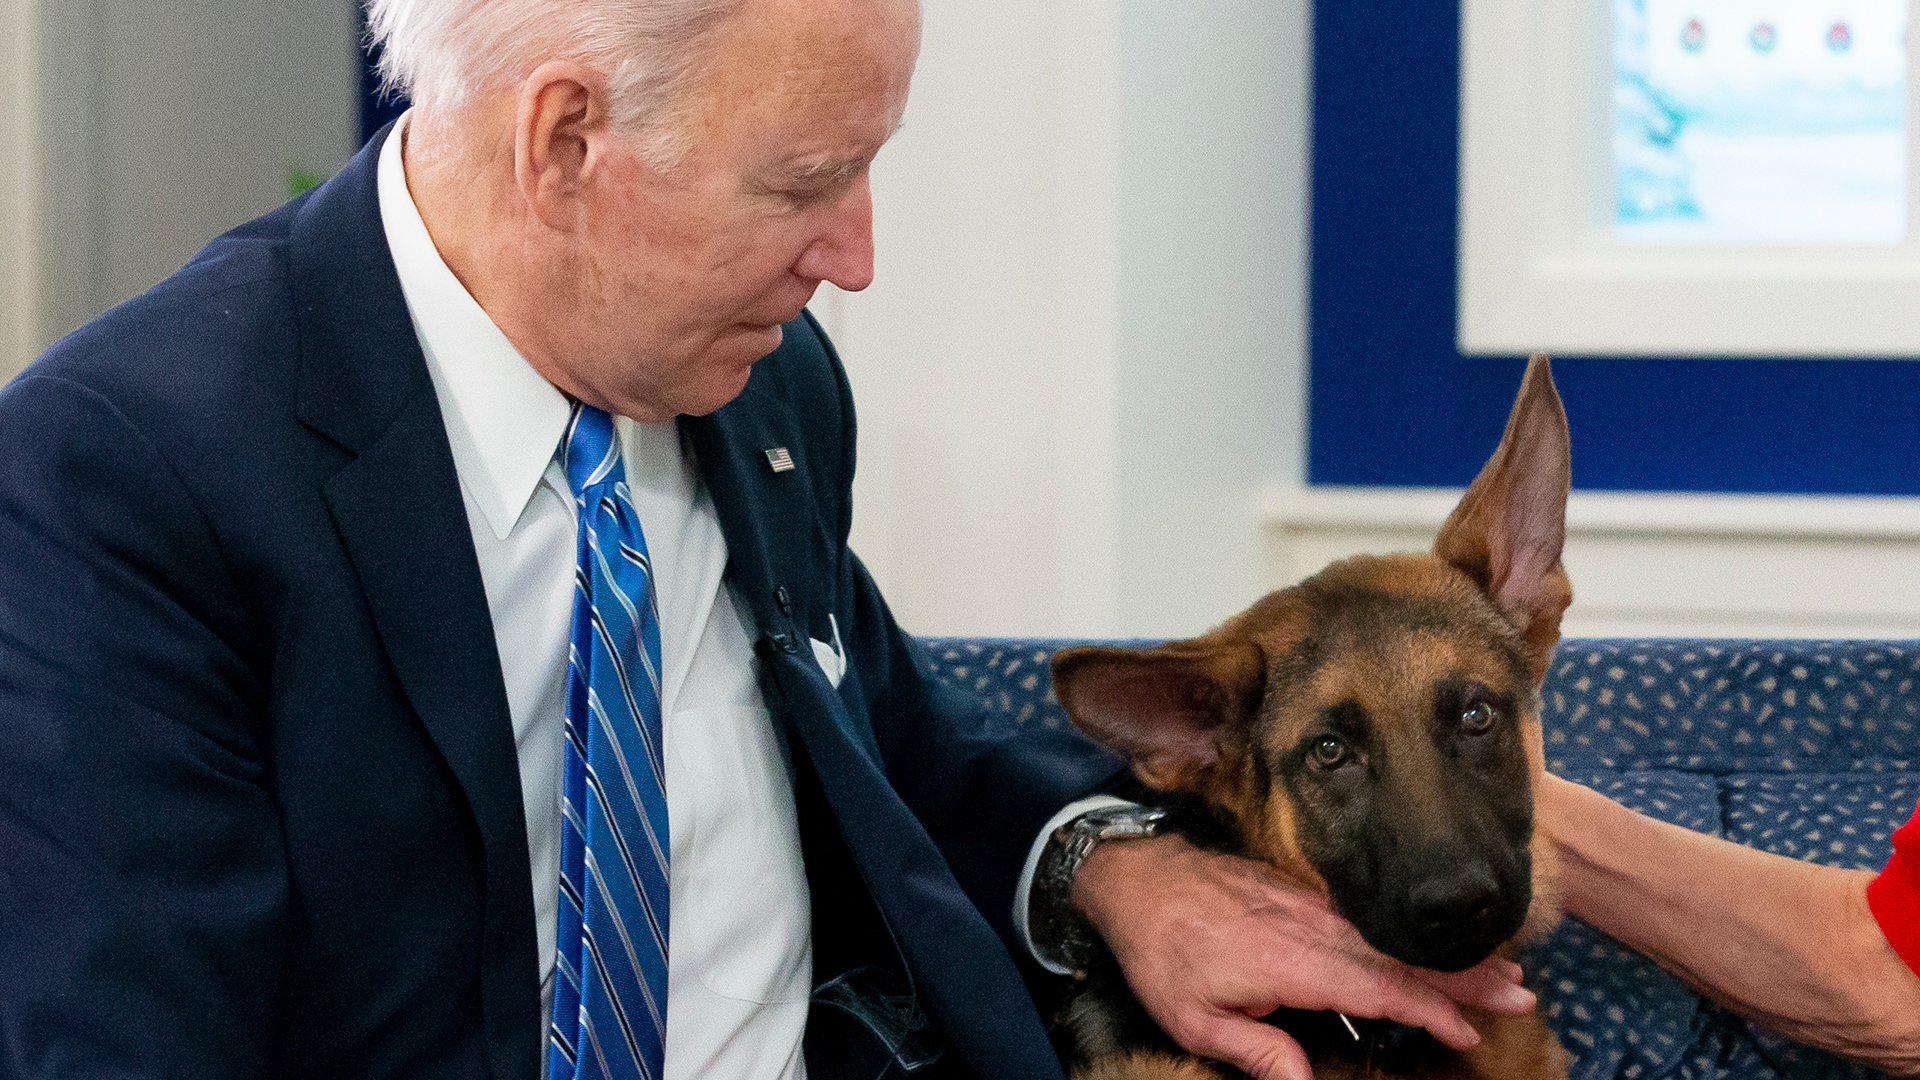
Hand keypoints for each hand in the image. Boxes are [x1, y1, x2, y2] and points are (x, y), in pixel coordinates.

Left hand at [1072, 834, 1535, 1079]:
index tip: (1468, 1027)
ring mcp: (1309, 908)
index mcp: (1288, 960)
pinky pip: (1368, 921)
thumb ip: (1258, 1052)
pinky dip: (1409, 939)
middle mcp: (1308, 928)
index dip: (1426, 1007)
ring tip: (1503, 972)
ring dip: (1447, 955)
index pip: (1373, 986)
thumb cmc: (1161, 953)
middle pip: (1398, 955)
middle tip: (1521, 993)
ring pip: (1390, 935)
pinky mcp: (1304, 898)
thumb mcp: (1195, 1019)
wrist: (1136, 877)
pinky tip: (1437, 950)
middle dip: (1463, 975)